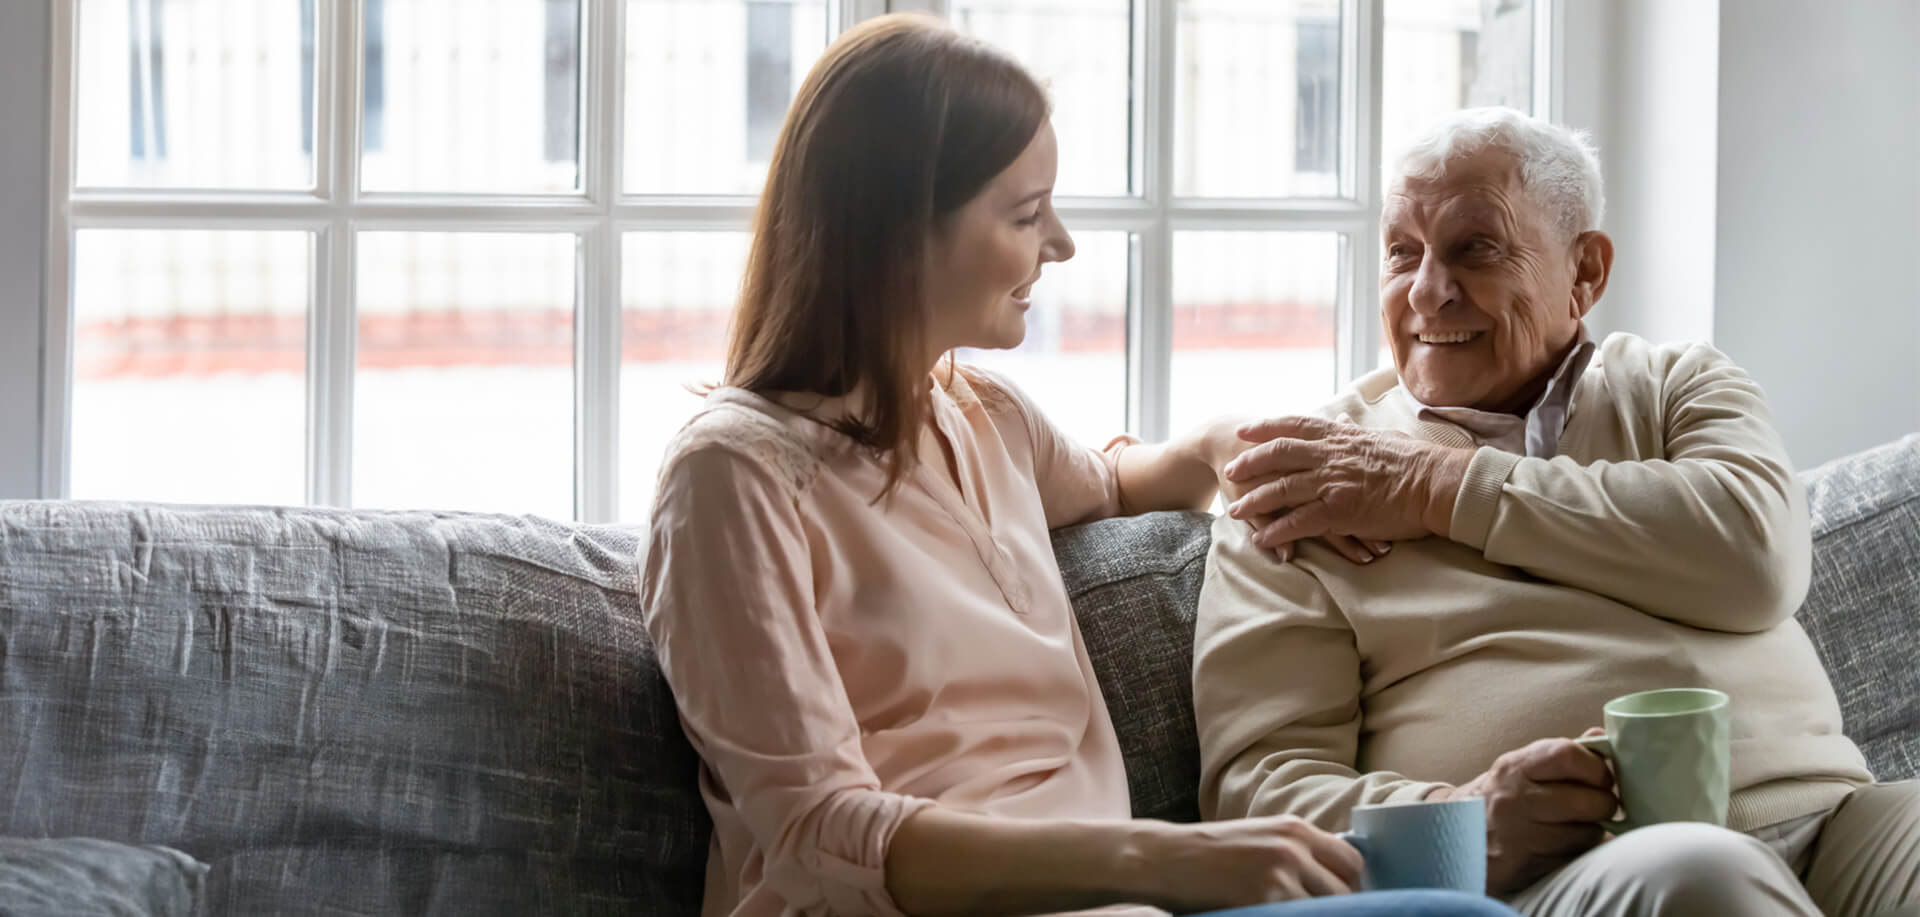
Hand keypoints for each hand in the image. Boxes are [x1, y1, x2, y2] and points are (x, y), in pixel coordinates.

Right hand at [1136, 816, 1361, 911]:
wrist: (1163, 858)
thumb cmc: (1208, 853)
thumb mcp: (1260, 838)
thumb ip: (1295, 852)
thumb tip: (1332, 879)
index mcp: (1295, 829)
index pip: (1352, 862)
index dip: (1353, 887)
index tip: (1344, 901)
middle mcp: (1292, 847)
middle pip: (1345, 891)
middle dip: (1341, 909)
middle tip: (1321, 914)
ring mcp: (1278, 875)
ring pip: (1327, 910)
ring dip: (1316, 915)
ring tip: (1290, 912)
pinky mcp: (1263, 899)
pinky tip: (1273, 916)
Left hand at [1222, 415, 1473, 554]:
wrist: (1435, 484)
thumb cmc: (1414, 461)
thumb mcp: (1379, 437)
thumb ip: (1354, 431)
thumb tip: (1341, 419)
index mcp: (1339, 436)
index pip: (1293, 425)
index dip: (1265, 427)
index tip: (1244, 431)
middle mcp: (1329, 456)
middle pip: (1277, 455)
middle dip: (1249, 463)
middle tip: (1230, 471)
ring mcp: (1331, 483)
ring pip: (1280, 490)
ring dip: (1254, 501)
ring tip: (1234, 511)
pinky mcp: (1338, 511)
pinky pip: (1297, 522)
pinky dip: (1276, 531)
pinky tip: (1261, 538)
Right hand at [1431, 736, 1618, 894]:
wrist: (1453, 838)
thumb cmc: (1498, 799)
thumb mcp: (1519, 769)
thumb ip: (1561, 754)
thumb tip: (1602, 735)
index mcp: (1514, 768)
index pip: (1566, 755)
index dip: (1596, 766)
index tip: (1602, 776)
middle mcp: (1513, 800)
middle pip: (1585, 801)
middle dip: (1604, 804)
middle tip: (1601, 804)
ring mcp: (1518, 835)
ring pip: (1585, 834)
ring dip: (1592, 830)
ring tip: (1578, 825)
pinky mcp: (1525, 866)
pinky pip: (1573, 858)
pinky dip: (1579, 852)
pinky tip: (1566, 844)